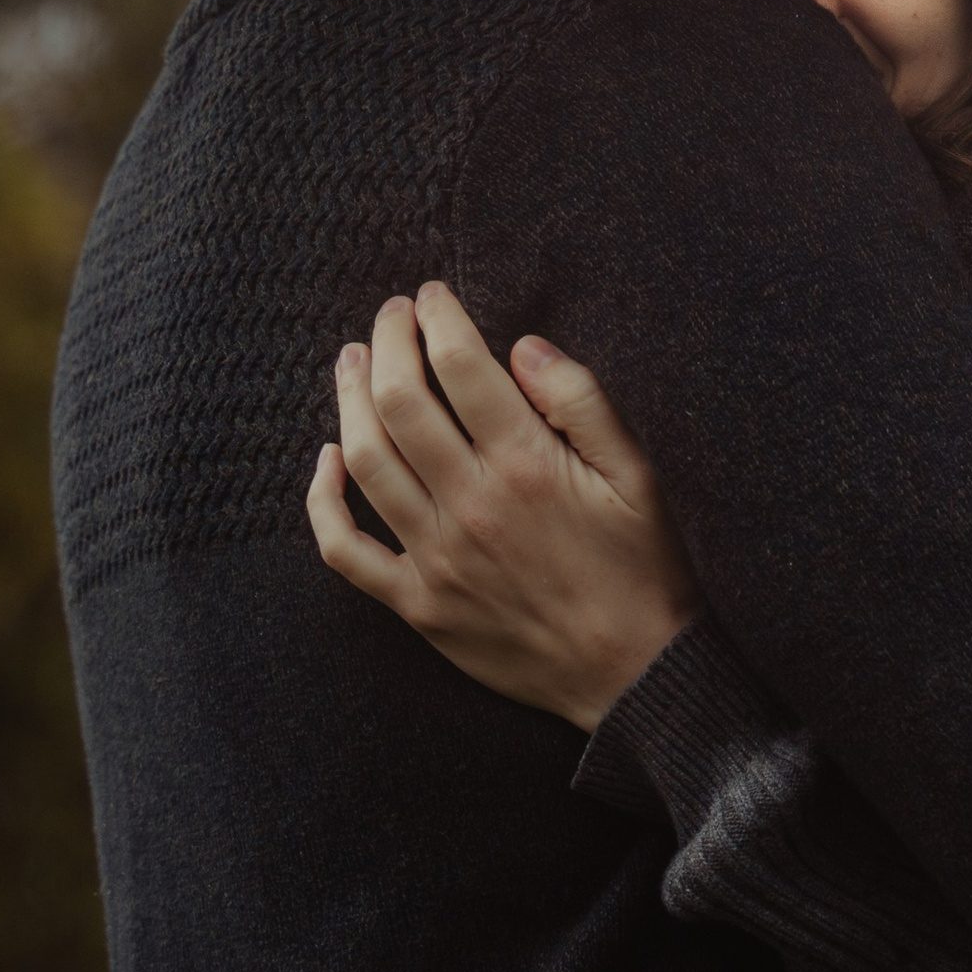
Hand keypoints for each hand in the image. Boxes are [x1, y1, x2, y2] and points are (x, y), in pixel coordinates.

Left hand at [307, 284, 697, 729]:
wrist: (637, 677)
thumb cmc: (648, 569)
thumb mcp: (641, 474)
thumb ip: (582, 402)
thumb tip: (522, 345)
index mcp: (527, 466)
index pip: (461, 366)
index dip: (440, 317)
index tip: (434, 293)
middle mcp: (471, 507)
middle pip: (399, 402)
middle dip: (389, 342)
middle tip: (392, 313)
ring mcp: (436, 559)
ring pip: (365, 462)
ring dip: (349, 400)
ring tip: (353, 362)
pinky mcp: (418, 605)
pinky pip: (345, 551)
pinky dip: (323, 500)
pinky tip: (326, 461)